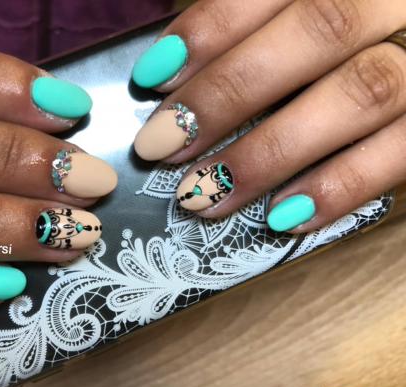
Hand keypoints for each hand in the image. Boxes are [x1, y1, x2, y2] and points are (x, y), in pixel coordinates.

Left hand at [132, 0, 405, 232]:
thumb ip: (237, 42)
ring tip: (203, 194)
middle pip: (319, 30)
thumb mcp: (276, 31)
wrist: (387, 79)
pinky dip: (339, 187)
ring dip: (270, 151)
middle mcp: (387, 4)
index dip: (211, 28)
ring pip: (361, 92)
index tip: (152, 77)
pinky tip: (281, 218)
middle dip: (229, 93)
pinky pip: (402, 152)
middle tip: (161, 145)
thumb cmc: (314, 61)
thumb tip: (162, 83)